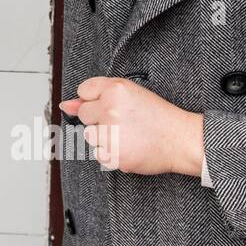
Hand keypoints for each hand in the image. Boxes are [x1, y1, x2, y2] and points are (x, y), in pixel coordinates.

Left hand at [57, 76, 203, 176]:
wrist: (180, 140)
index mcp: (115, 89)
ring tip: (127, 134)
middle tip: (123, 121)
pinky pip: (98, 154)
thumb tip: (66, 105)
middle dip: (99, 118)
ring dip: (103, 136)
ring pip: (89, 136)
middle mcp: (110, 110)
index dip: (97, 98)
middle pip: (85, 114)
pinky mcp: (114, 155)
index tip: (110, 104)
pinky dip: (110, 153)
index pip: (84, 90)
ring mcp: (111, 134)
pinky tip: (128, 146)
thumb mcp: (130, 93)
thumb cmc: (157, 115)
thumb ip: (96, 94)